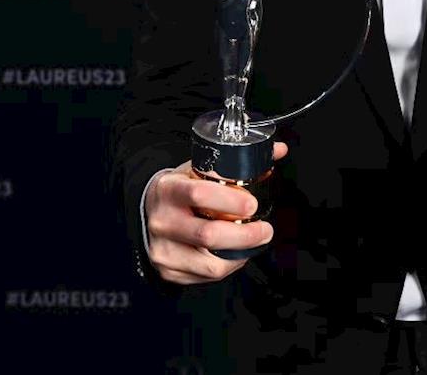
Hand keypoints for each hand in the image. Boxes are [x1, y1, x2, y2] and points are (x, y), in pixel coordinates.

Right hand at [144, 141, 287, 284]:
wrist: (147, 210)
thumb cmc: (179, 189)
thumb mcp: (198, 168)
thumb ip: (236, 162)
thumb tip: (278, 150)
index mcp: (169, 190)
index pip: (198, 194)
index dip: (230, 201)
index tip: (252, 204)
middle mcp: (163, 221)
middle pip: (208, 234)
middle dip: (244, 235)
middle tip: (265, 229)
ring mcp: (164, 249)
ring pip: (210, 263)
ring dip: (240, 253)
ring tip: (256, 241)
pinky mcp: (169, 270)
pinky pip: (206, 275)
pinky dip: (228, 266)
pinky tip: (237, 253)